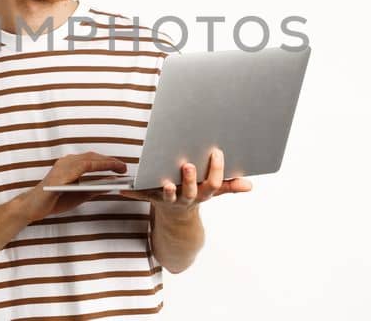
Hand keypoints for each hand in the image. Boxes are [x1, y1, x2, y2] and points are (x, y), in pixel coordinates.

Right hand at [17, 152, 128, 221]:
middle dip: (110, 161)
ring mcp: (63, 166)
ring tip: (120, 168)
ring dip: (107, 162)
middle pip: (93, 157)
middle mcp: (66, 162)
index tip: (121, 166)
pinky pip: (83, 167)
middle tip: (124, 167)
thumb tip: (111, 185)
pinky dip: (97, 168)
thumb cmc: (53, 201)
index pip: (91, 159)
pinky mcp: (61, 173)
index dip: (107, 161)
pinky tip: (108, 173)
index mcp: (69, 165)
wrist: (32, 207)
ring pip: (90, 159)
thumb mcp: (79, 195)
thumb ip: (93, 189)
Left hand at [118, 147, 251, 215]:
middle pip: (189, 190)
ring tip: (163, 181)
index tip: (216, 152)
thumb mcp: (214, 192)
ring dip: (166, 189)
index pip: (213, 184)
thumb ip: (229, 186)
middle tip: (188, 165)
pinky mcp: (153, 199)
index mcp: (202, 194)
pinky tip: (121, 189)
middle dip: (189, 179)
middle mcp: (187, 198)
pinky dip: (131, 193)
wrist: (177, 218)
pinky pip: (142, 196)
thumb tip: (249, 186)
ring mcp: (169, 200)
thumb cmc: (196, 194)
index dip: (215, 170)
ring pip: (168, 196)